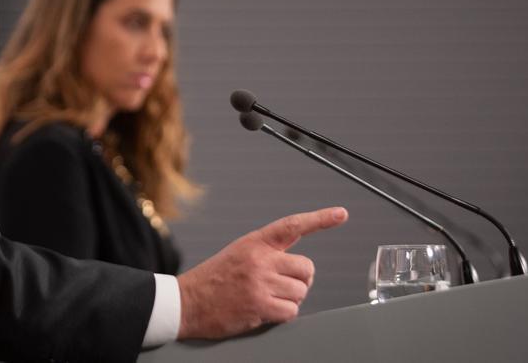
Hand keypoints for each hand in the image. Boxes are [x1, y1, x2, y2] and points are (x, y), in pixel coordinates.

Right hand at [176, 207, 347, 339]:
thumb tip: (298, 263)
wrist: (187, 302)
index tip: (341, 213)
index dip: (320, 219)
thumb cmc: (213, 280)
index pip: (292, 225)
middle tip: (282, 286)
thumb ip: (267, 252)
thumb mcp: (239, 253)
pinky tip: (264, 311)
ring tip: (266, 299)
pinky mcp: (260, 306)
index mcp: (255, 242)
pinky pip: (291, 311)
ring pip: (301, 291)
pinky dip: (282, 315)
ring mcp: (260, 283)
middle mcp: (260, 259)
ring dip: (289, 300)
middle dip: (299, 280)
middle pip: (306, 268)